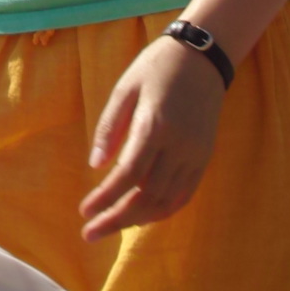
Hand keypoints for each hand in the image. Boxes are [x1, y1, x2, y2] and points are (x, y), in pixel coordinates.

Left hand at [79, 32, 226, 239]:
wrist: (202, 57)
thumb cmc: (156, 67)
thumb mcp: (125, 88)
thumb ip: (110, 127)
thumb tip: (96, 166)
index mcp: (156, 126)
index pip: (129, 175)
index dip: (106, 198)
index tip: (84, 211)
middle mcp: (180, 146)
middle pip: (148, 196)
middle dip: (118, 218)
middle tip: (90, 233)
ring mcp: (196, 155)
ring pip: (167, 201)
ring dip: (138, 219)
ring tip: (110, 226)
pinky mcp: (204, 158)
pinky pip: (184, 194)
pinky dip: (162, 210)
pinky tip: (142, 216)